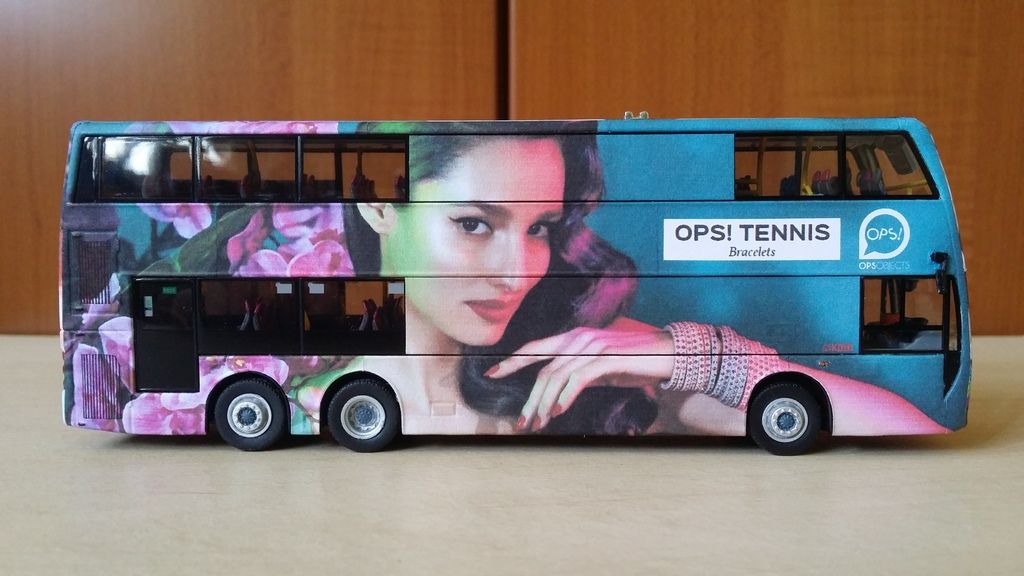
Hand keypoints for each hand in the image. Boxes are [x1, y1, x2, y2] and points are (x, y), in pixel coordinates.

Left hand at [484, 327, 674, 431]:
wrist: (668, 352)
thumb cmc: (634, 362)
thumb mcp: (600, 367)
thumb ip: (577, 373)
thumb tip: (556, 394)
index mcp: (574, 337)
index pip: (535, 348)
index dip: (512, 361)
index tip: (490, 373)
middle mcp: (579, 338)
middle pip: (542, 369)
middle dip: (529, 398)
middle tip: (521, 422)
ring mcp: (592, 346)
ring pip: (556, 376)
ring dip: (543, 404)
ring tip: (537, 424)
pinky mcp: (606, 358)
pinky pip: (578, 379)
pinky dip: (564, 397)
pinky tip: (557, 411)